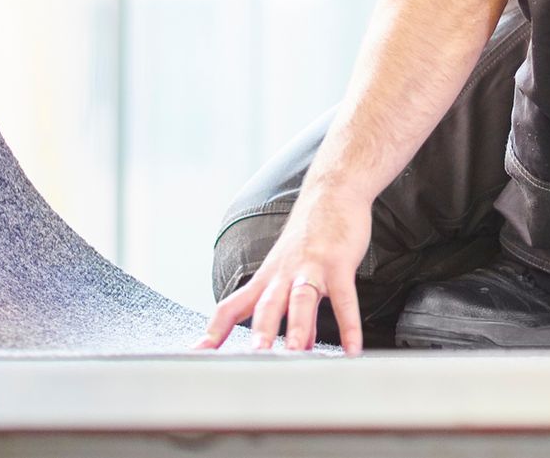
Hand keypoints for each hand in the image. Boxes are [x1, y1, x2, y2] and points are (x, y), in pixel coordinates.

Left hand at [197, 191, 369, 355]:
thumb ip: (297, 311)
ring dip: (299, 326)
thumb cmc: (311, 232)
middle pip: (266, 305)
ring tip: (298, 352)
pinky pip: (344, 298)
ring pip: (300, 299)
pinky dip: (349, 324)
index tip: (198, 354)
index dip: (215, 330)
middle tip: (254, 357)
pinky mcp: (339, 263)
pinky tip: (351, 348)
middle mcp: (284, 273)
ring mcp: (311, 267)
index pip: (232, 306)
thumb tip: (304, 343)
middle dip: (260, 332)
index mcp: (267, 277)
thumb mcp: (295, 270)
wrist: (333, 191)